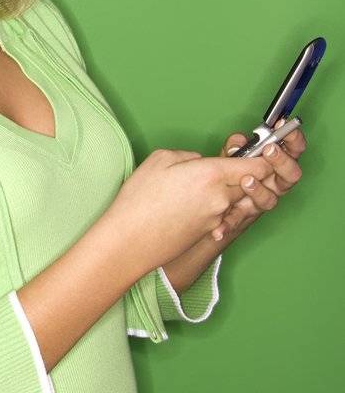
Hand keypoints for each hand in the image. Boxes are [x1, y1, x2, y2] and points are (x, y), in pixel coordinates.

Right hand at [107, 147, 277, 274]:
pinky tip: (185, 205)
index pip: (258, 167)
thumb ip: (189, 155)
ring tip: (194, 188)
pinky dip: (210, 206)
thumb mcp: (161, 159)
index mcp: (212, 174)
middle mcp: (221, 198)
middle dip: (241, 173)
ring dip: (223, 191)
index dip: (261, 158)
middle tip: (218, 166)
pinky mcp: (209, 231)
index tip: (257, 152)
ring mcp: (217, 217)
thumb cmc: (139, 199)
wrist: (130, 241)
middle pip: (250, 183)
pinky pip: (220, 212)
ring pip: (234, 198)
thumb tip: (200, 162)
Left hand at [211, 121, 305, 244]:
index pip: (295, 150)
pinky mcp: (247, 215)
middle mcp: (275, 183)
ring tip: (247, 181)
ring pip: (271, 199)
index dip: (294, 139)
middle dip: (282, 162)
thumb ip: (236, 145)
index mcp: (277, 164)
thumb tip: (239, 143)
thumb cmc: (233, 171)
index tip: (285, 127)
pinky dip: (229, 224)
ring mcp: (264, 199)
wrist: (220, 200)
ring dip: (259, 191)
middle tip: (270, 150)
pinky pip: (240, 219)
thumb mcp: (233, 154)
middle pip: (291, 175)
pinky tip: (219, 228)